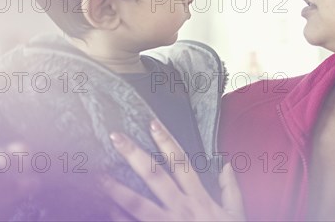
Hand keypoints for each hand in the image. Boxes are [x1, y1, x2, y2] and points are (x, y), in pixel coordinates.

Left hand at [103, 120, 244, 220]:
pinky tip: (105, 211)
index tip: (152, 123)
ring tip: (99, 176)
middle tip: (115, 137)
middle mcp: (180, 207)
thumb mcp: (235, 214)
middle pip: (154, 175)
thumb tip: (227, 166)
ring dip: (117, 189)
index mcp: (198, 198)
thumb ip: (231, 190)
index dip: (167, 141)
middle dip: (134, 154)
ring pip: (138, 203)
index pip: (181, 162)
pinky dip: (120, 220)